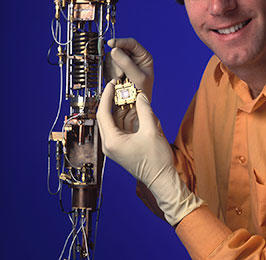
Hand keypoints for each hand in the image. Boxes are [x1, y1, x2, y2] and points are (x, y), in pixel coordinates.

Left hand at [96, 82, 203, 225]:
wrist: (162, 180)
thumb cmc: (156, 161)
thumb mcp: (151, 131)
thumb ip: (145, 110)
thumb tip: (140, 96)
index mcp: (112, 141)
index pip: (103, 113)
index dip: (107, 96)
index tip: (112, 84)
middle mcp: (110, 145)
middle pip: (106, 116)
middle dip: (113, 101)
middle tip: (121, 87)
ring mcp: (115, 147)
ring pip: (114, 121)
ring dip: (122, 108)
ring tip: (130, 95)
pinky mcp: (122, 147)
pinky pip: (121, 128)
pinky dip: (127, 117)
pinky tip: (135, 109)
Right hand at [104, 38, 153, 100]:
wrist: (133, 107)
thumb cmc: (141, 93)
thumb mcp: (138, 78)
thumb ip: (127, 63)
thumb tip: (114, 50)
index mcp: (143, 57)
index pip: (131, 43)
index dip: (121, 42)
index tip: (111, 43)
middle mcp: (133, 58)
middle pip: (119, 49)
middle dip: (117, 62)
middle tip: (121, 74)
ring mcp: (122, 63)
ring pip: (111, 57)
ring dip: (113, 69)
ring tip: (120, 80)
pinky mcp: (114, 69)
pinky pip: (106, 66)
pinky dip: (109, 73)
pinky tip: (115, 80)